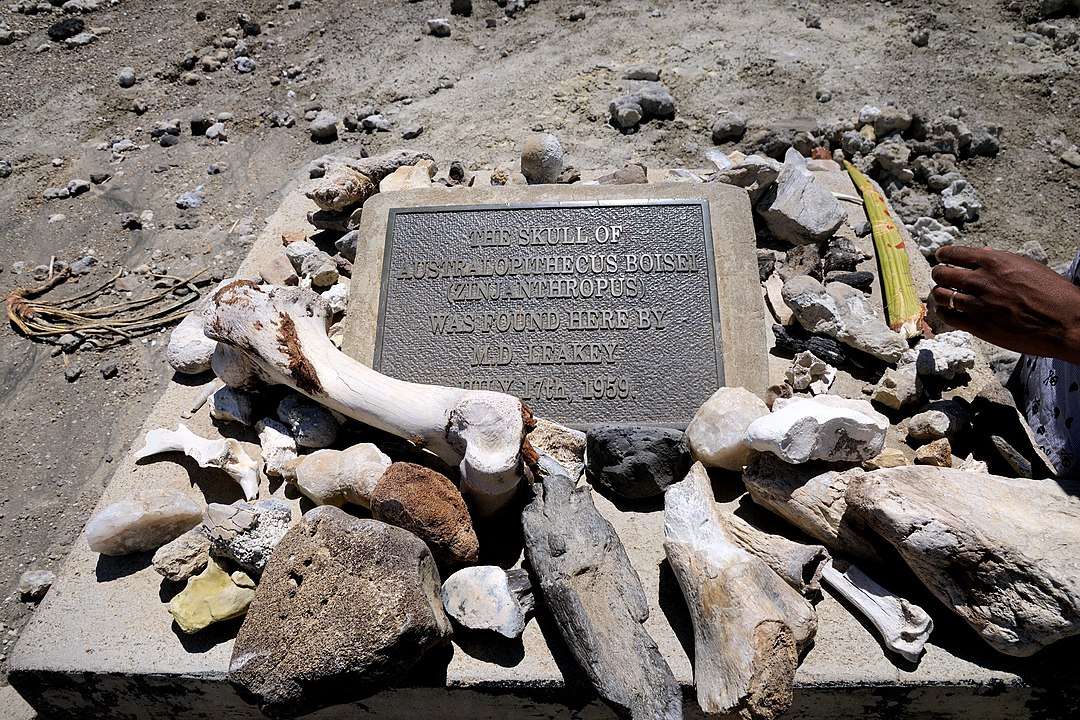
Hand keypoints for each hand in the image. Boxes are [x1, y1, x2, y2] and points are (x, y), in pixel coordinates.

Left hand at [931, 246, 1079, 364]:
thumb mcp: (1028, 267)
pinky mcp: (976, 325)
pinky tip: (948, 312)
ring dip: (940, 294)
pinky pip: (947, 317)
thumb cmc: (1053, 293)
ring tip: (944, 296)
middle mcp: (980, 281)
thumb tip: (982, 252)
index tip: (940, 257)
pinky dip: (943, 313)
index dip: (943, 255)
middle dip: (939, 274)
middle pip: (941, 273)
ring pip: (940, 296)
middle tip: (941, 277)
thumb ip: (1001, 260)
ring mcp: (976, 304)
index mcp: (993, 262)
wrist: (1064, 323)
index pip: (954, 253)